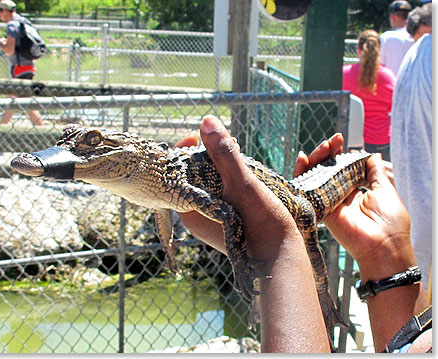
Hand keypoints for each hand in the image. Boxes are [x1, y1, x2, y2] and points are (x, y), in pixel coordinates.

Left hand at [177, 115, 329, 351]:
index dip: (183, 150)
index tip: (196, 136)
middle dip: (204, 157)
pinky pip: (220, 194)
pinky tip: (243, 175)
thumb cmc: (261, 225)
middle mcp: (196, 216)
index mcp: (190, 209)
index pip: (175, 173)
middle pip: (191, 178)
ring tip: (234, 155)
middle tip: (221, 144)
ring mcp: (211, 220)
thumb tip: (206, 121)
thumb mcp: (242, 184)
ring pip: (207, 185)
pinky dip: (227, 181)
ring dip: (218, 167)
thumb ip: (224, 154)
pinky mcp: (227, 223)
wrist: (282, 261)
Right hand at [293, 134, 412, 278]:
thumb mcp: (384, 189)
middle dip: (327, 152)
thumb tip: (373, 155)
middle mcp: (339, 194)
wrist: (383, 244)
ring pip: (313, 176)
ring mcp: (327, 200)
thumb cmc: (389, 220)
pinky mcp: (318, 207)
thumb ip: (375, 172)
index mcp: (355, 190)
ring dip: (315, 158)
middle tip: (333, 141)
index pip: (341, 167)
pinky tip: (303, 159)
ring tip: (323, 146)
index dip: (339, 153)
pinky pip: (305, 188)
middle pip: (325, 169)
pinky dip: (300, 173)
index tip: (342, 140)